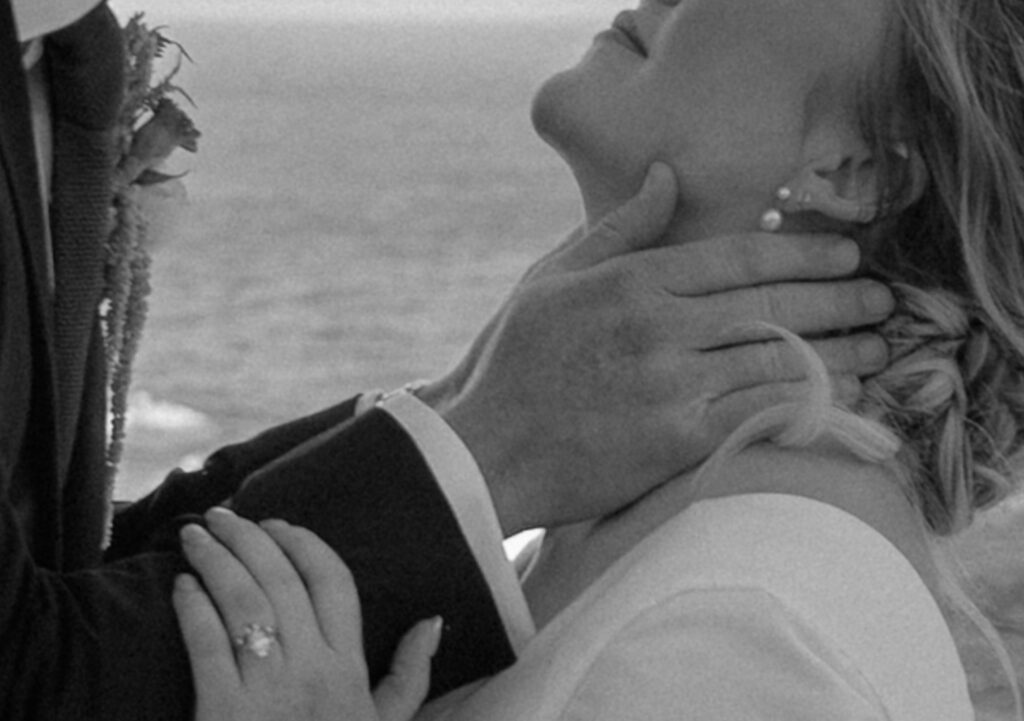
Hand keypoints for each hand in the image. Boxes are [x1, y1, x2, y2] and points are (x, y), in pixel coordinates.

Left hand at [173, 508, 440, 720]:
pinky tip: (182, 587)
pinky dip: (193, 610)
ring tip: (193, 535)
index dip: (304, 544)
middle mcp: (313, 669)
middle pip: (282, 582)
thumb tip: (434, 619)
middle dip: (250, 538)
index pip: (334, 583)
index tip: (276, 523)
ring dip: (216, 561)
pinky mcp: (223, 714)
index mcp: (349, 666)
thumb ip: (410, 674)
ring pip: (244, 603)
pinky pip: (207, 647)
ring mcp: (268, 691)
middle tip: (221, 514)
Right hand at [419, 163, 893, 533]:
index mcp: (633, 281)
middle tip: (882, 298)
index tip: (846, 254)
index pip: (739, 257)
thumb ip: (618, 227)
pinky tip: (839, 396)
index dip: (803, 252)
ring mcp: (671, 386)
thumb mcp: (553, 277)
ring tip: (876, 347)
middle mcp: (660, 327)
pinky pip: (760, 415)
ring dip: (838, 353)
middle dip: (838, 298)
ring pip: (778, 360)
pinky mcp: (676, 443)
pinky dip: (807, 403)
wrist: (484, 448)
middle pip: (772, 305)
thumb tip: (669, 176)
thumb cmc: (514, 360)